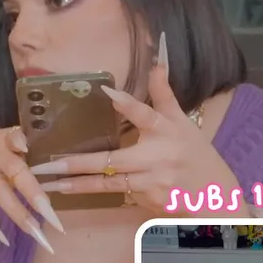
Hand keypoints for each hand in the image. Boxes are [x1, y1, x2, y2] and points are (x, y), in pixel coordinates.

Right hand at [0, 126, 62, 250]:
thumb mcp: (6, 145)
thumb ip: (26, 157)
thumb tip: (56, 175)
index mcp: (4, 141)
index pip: (11, 136)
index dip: (16, 140)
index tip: (24, 147)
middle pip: (13, 173)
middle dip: (33, 194)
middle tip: (52, 216)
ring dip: (19, 215)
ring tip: (36, 233)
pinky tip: (5, 239)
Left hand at [28, 32, 237, 214]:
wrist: (217, 196)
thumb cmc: (195, 153)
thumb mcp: (183, 122)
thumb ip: (164, 94)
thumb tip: (157, 60)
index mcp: (168, 131)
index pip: (147, 114)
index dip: (128, 103)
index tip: (109, 92)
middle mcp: (158, 158)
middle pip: (113, 161)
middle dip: (78, 164)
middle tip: (45, 165)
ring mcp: (152, 183)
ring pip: (109, 185)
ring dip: (78, 186)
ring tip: (49, 185)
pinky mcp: (148, 201)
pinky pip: (119, 195)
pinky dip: (98, 193)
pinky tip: (72, 193)